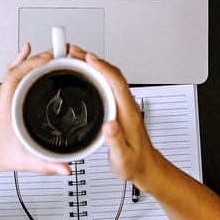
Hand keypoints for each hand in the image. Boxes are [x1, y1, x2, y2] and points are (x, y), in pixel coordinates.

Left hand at [0, 44, 73, 181]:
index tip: (48, 58)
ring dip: (31, 60)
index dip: (31, 64)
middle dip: (38, 58)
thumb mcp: (25, 162)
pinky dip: (22, 63)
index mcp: (3, 109)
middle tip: (57, 52)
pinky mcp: (1, 97)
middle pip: (16, 69)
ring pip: (13, 69)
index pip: (14, 77)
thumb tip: (66, 167)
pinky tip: (29, 54)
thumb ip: (47, 166)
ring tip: (50, 52)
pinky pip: (11, 74)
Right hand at [83, 51, 164, 185]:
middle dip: (92, 60)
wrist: (146, 167)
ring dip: (93, 65)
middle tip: (73, 51)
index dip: (101, 68)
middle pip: (111, 74)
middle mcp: (127, 105)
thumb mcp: (123, 157)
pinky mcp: (119, 108)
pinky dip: (95, 76)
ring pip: (109, 78)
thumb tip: (108, 125)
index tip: (87, 58)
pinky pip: (107, 85)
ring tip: (75, 58)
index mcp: (127, 113)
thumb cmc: (135, 163)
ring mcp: (124, 106)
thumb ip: (115, 141)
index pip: (116, 83)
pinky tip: (85, 76)